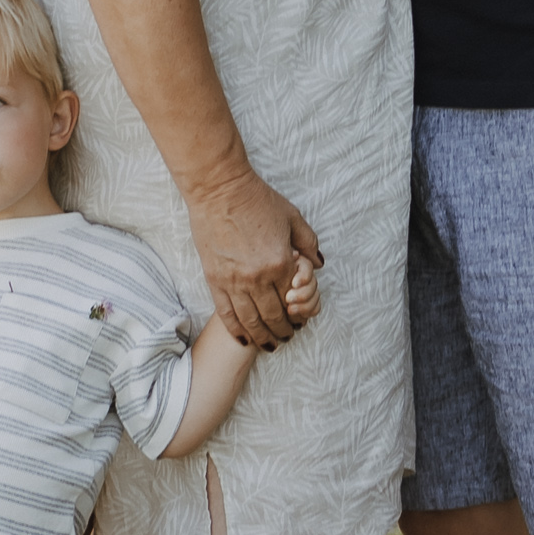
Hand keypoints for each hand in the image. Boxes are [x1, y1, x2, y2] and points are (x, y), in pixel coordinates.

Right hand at [186, 166, 324, 349]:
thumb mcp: (293, 217)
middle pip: (274, 317)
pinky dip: (236, 330)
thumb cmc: (257, 199)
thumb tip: (318, 264)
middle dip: (283, 331)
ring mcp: (234, 281)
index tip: (301, 321)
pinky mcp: (214, 280)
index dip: (300, 315)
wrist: (219, 189)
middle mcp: (258, 278)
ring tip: (269, 344)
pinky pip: (226, 314)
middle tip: (287, 337)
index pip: (295, 301)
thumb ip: (309, 243)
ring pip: (251, 322)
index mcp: (281, 263)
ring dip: (262, 337)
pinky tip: (244, 339)